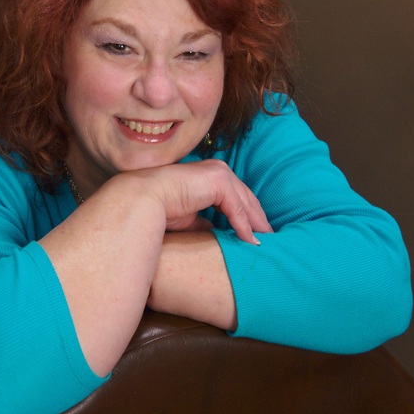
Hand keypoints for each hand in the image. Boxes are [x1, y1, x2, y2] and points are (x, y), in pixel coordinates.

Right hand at [128, 159, 271, 244]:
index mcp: (211, 176)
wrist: (143, 200)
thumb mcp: (190, 217)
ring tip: (265, 243)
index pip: (237, 197)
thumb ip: (204, 221)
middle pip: (247, 198)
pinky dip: (244, 226)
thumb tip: (214, 233)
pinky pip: (236, 208)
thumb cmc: (160, 209)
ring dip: (256, 224)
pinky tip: (250, 241)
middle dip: (259, 220)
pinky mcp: (218, 181)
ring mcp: (219, 173)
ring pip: (245, 203)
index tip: (257, 235)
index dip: (249, 216)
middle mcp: (218, 170)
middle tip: (269, 240)